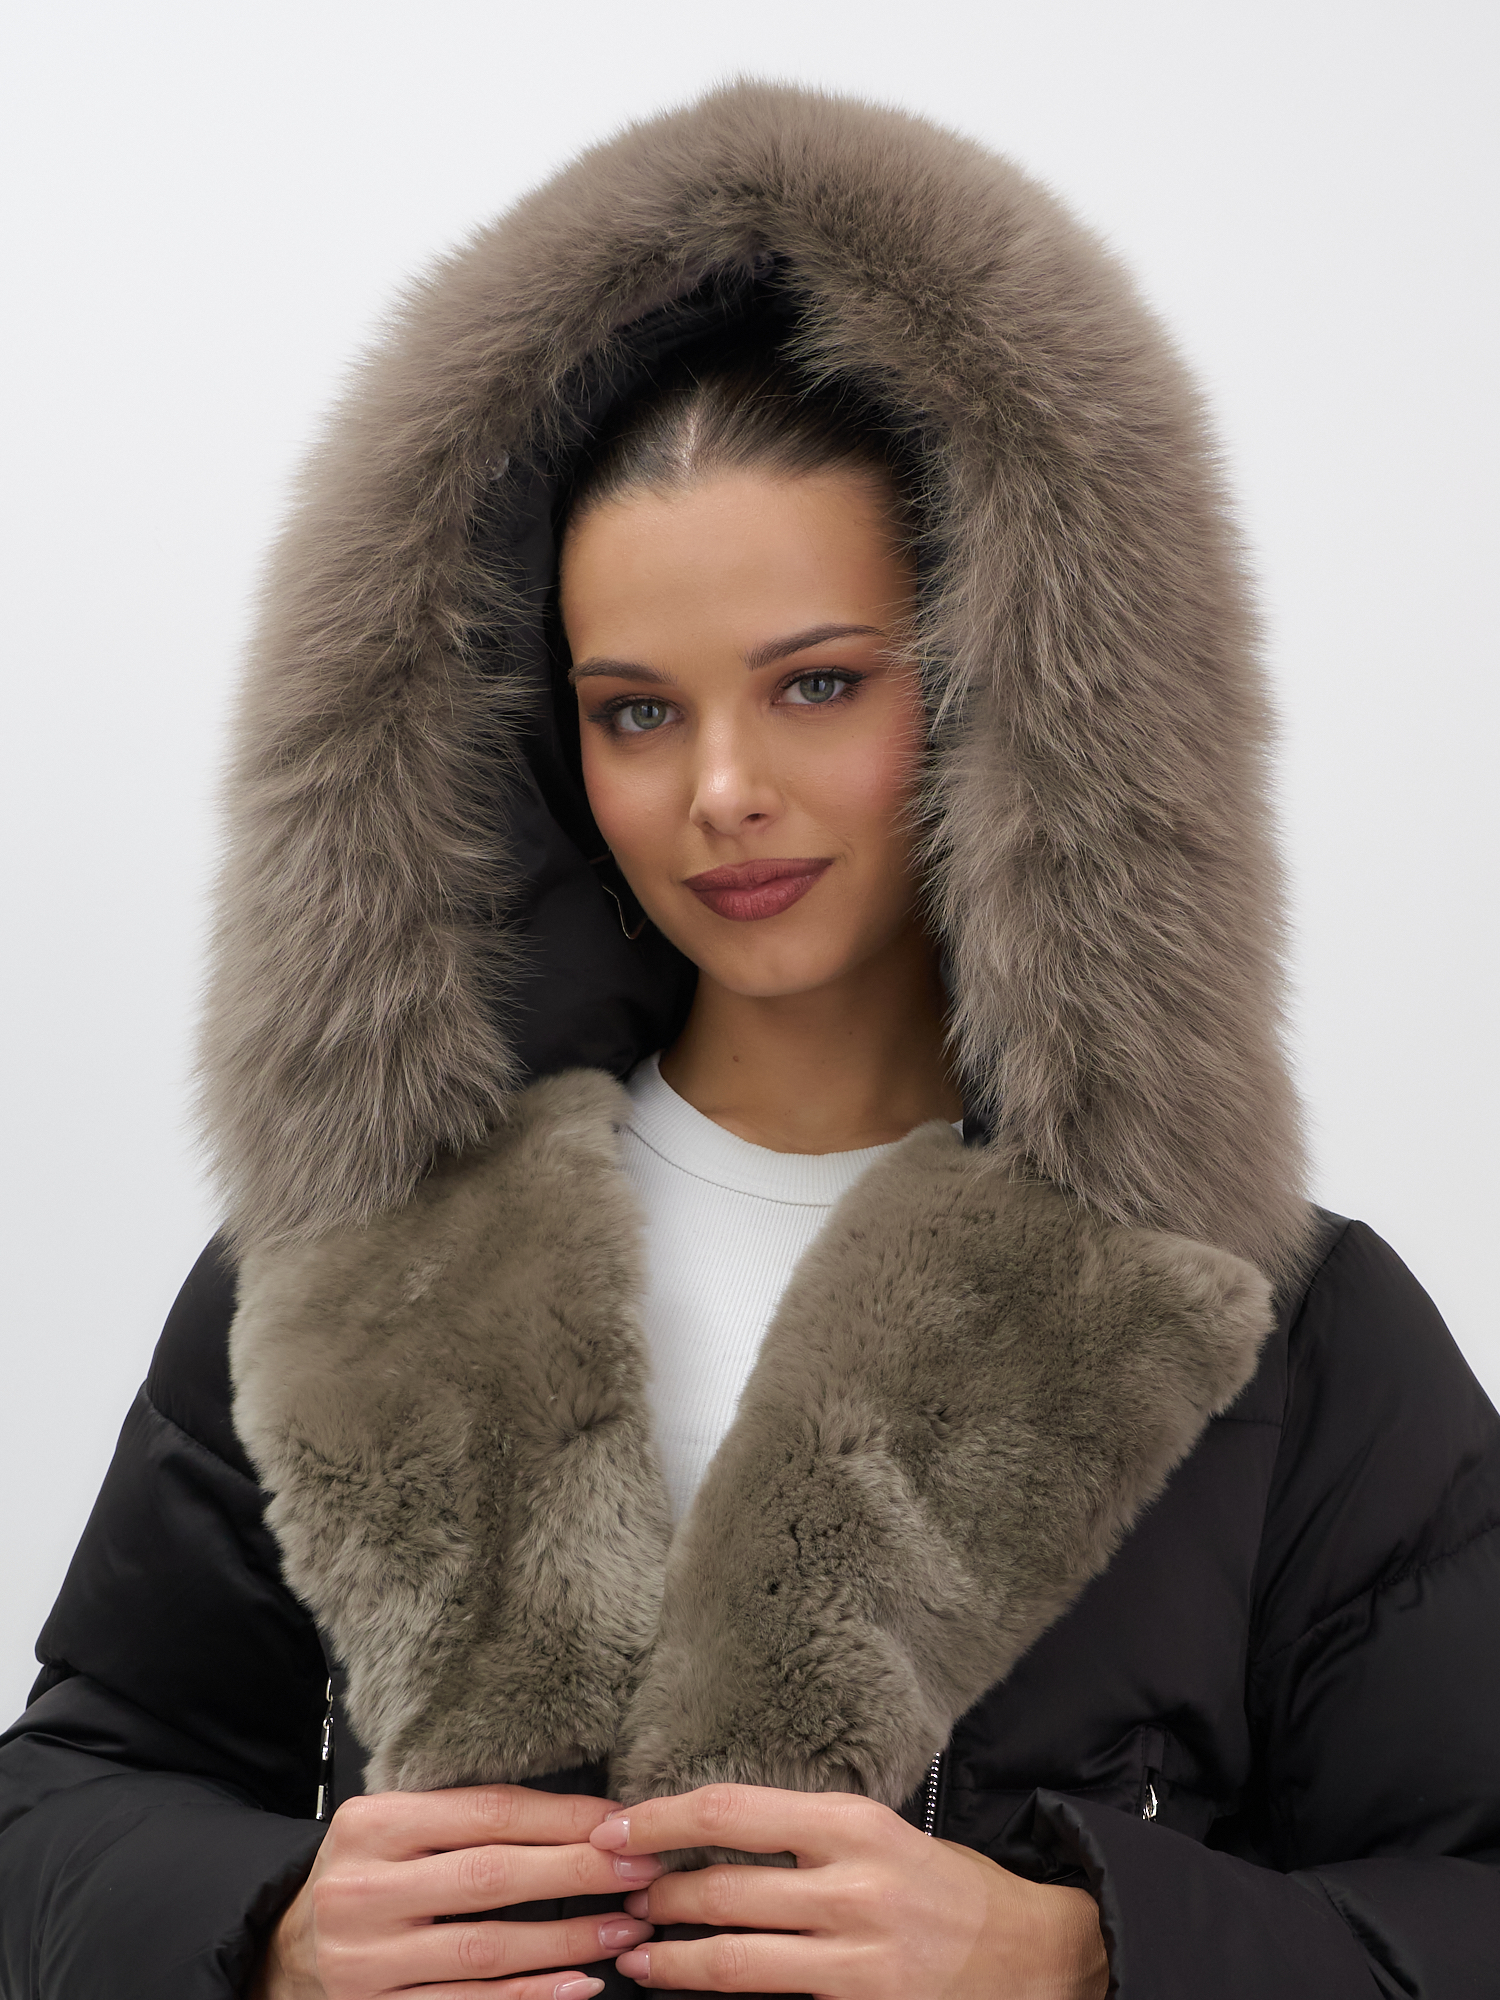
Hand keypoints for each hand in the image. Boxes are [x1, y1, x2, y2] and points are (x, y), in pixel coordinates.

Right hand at [251, 1783, 658, 1999]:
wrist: (282, 1946)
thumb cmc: (361, 1874)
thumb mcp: (392, 1825)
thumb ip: (462, 1817)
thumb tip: (577, 1817)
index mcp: (374, 1824)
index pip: (486, 1813)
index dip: (562, 1818)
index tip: (619, 1824)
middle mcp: (365, 1890)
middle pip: (492, 1878)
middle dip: (578, 1874)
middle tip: (639, 1871)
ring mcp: (369, 1960)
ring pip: (486, 1949)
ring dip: (567, 1941)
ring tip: (624, 1928)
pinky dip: (529, 1996)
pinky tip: (577, 1984)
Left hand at [589, 1784, 1107, 1997]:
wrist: (1033, 1954)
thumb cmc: (946, 1884)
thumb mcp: (880, 1833)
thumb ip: (806, 1833)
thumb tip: (713, 1832)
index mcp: (852, 1825)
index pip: (731, 1812)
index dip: (660, 1821)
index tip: (616, 1829)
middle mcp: (852, 1888)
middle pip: (721, 1889)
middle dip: (656, 1895)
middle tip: (619, 1894)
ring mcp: (856, 1960)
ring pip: (733, 1963)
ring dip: (671, 1962)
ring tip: (636, 1955)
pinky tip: (693, 1991)